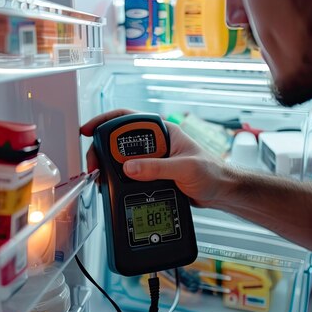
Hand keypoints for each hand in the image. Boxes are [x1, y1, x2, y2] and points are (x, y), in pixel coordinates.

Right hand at [81, 109, 226, 207]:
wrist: (222, 192)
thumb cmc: (213, 173)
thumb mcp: (185, 168)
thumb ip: (157, 168)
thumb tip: (130, 168)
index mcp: (164, 131)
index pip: (128, 119)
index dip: (106, 121)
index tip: (89, 129)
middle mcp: (156, 143)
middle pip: (120, 140)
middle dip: (102, 149)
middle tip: (94, 164)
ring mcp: (154, 159)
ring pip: (123, 158)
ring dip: (109, 167)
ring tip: (100, 177)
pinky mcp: (153, 174)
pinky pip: (130, 174)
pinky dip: (118, 179)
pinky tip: (113, 186)